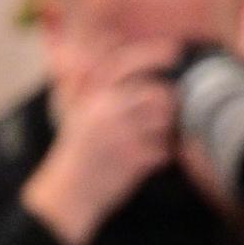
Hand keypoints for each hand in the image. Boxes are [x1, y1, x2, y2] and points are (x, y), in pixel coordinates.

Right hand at [21, 39, 184, 244]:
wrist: (68, 195)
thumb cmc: (77, 153)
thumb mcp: (76, 113)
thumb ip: (87, 81)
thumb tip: (103, 49)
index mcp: (90, 97)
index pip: (125, 63)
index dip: (153, 53)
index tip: (175, 51)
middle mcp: (104, 111)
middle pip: (159, 93)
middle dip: (170, 103)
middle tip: (168, 111)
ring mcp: (120, 135)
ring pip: (166, 121)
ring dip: (168, 130)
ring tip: (154, 138)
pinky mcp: (133, 159)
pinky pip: (166, 150)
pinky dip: (163, 156)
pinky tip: (148, 159)